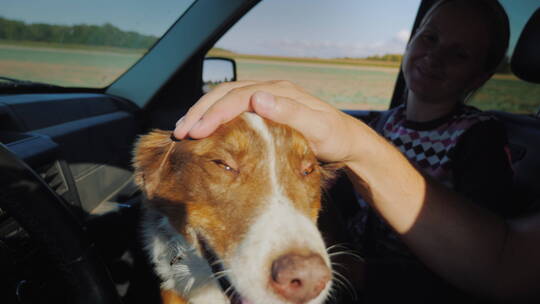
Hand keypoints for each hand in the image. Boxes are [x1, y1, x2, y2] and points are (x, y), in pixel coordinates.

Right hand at [173, 80, 361, 162]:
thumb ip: (290, 112)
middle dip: (200, 111)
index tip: (197, 131)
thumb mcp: (318, 128)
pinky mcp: (265, 111)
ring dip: (203, 112)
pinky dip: (215, 117)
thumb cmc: (335, 137)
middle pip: (226, 94)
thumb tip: (258, 97)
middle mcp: (270, 91)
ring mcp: (267, 100)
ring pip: (226, 99)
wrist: (347, 143)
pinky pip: (233, 109)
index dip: (215, 112)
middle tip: (181, 131)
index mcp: (280, 92)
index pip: (238, 97)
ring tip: (184, 130)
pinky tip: (205, 129)